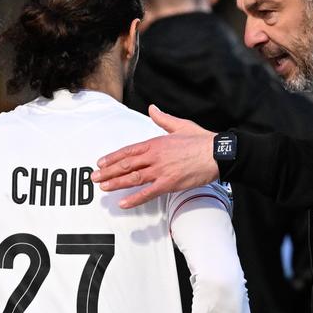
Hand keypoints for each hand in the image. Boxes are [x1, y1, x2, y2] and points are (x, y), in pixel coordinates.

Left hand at [94, 106, 217, 208]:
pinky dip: (134, 199)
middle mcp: (155, 156)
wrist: (217, 153)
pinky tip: (123, 203)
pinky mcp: (169, 183)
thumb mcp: (179, 125)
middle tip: (95, 177)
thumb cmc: (201, 140)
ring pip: (133, 178)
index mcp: (156, 143)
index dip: (113, 157)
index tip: (101, 162)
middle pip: (126, 164)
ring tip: (103, 188)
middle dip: (108, 171)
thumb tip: (153, 109)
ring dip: (116, 183)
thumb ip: (163, 119)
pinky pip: (148, 193)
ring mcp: (161, 170)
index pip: (129, 151)